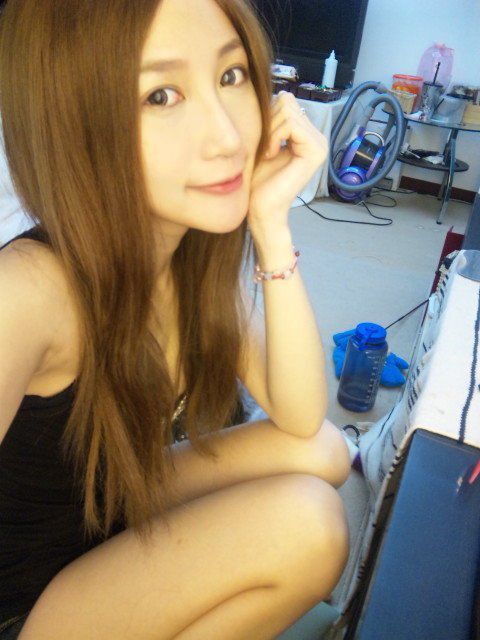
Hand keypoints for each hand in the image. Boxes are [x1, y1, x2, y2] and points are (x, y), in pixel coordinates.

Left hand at [247, 91, 328, 228]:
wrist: (260, 208)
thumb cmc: (256, 179)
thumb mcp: (263, 141)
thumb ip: (272, 119)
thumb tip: (277, 92)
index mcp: (306, 134)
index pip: (285, 100)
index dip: (267, 115)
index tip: (261, 141)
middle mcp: (317, 137)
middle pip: (287, 101)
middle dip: (268, 122)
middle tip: (264, 149)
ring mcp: (320, 144)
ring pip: (287, 111)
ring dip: (269, 132)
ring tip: (267, 154)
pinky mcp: (316, 151)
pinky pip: (291, 124)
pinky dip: (274, 138)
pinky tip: (271, 156)